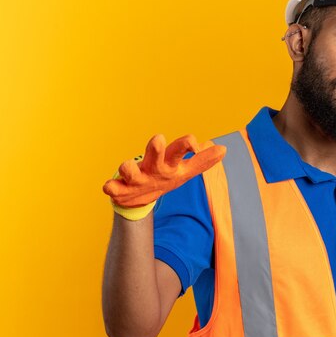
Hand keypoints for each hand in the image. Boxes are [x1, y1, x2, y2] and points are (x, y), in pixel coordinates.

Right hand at [103, 134, 225, 207]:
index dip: (186, 144)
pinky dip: (111, 187)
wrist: (140, 197)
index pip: (179, 147)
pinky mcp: (120, 189)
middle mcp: (152, 165)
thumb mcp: (185, 172)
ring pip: (128, 168)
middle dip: (156, 147)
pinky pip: (112, 187)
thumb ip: (203, 162)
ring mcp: (135, 176)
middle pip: (154, 153)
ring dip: (127, 167)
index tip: (195, 146)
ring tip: (127, 167)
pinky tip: (109, 187)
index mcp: (169, 161)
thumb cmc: (164, 177)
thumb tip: (223, 150)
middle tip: (159, 139)